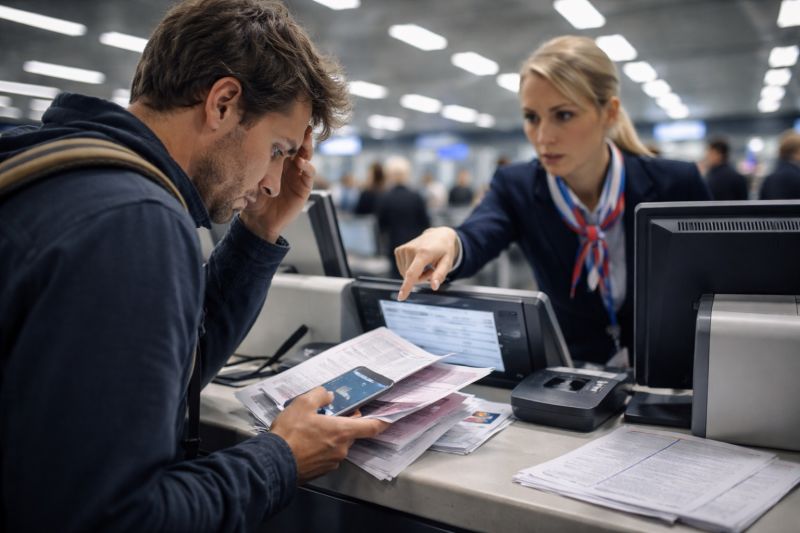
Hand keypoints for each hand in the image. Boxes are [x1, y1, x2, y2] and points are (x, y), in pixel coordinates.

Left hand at [241, 126, 315, 242]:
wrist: (257, 220)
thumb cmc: (252, 197)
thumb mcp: (251, 174)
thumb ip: (254, 160)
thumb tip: (245, 138)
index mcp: (277, 160)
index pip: (285, 141)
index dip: (288, 130)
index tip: (288, 118)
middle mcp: (290, 165)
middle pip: (299, 146)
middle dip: (302, 135)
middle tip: (303, 125)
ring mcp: (298, 176)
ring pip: (307, 157)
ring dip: (307, 148)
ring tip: (305, 140)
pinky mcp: (303, 188)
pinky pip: (308, 176)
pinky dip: (307, 168)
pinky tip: (302, 163)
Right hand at [270, 387, 388, 483]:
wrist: (274, 463)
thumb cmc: (289, 436)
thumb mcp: (303, 404)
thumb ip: (320, 396)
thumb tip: (328, 395)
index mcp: (342, 431)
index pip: (371, 427)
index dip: (382, 421)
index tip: (388, 418)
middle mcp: (341, 449)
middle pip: (351, 433)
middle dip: (343, 423)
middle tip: (328, 415)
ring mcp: (332, 462)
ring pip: (338, 444)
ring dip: (330, 436)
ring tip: (310, 429)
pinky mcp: (321, 471)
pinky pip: (327, 455)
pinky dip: (321, 448)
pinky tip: (305, 442)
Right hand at [394, 226, 458, 300]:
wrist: (437, 235)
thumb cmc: (444, 250)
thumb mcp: (447, 262)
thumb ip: (440, 275)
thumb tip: (434, 287)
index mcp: (423, 253)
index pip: (413, 273)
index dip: (407, 286)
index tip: (401, 297)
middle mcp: (411, 250)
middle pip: (411, 277)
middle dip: (421, 278)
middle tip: (431, 269)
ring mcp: (403, 249)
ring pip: (406, 274)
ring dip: (416, 274)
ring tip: (425, 264)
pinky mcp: (398, 250)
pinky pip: (402, 269)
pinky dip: (410, 269)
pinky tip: (417, 261)